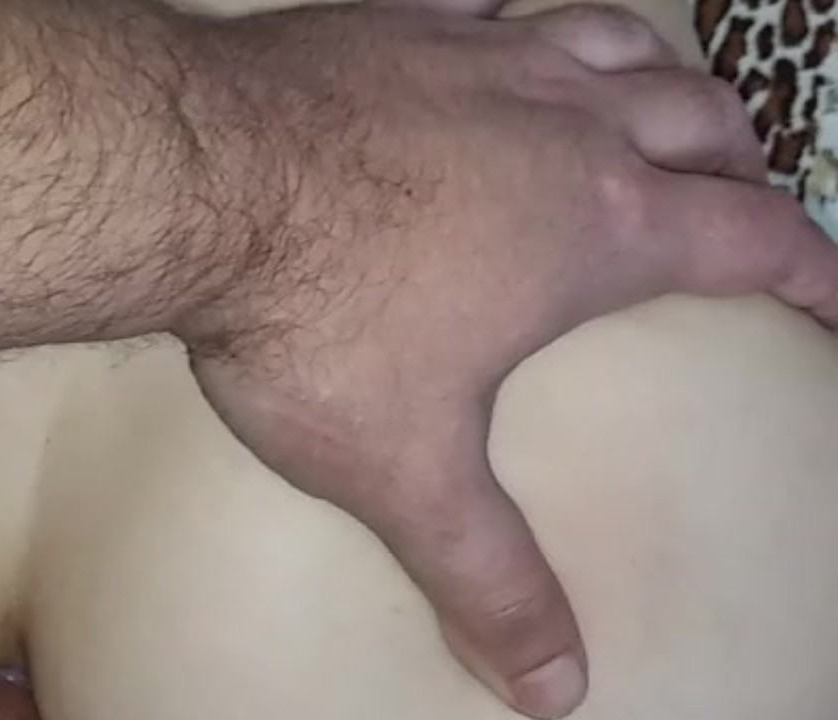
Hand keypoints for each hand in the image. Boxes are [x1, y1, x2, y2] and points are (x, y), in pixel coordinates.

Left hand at [175, 4, 837, 718]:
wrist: (194, 182)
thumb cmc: (310, 319)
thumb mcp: (406, 469)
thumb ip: (486, 577)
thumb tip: (555, 689)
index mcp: (594, 223)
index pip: (753, 236)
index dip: (816, 266)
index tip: (837, 295)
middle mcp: (559, 120)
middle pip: (698, 121)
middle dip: (737, 162)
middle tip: (739, 199)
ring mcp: (479, 53)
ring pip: (612, 40)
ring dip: (655, 76)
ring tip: (662, 110)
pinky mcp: (399, 20)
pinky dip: (516, 16)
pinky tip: (501, 30)